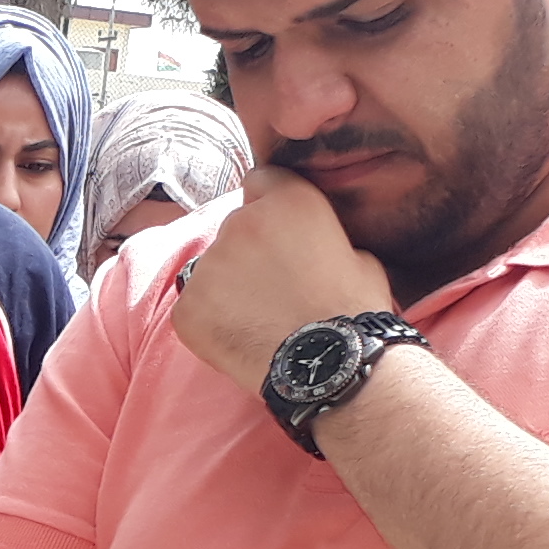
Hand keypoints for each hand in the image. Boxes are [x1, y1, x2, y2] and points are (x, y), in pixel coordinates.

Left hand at [167, 165, 392, 394]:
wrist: (331, 367)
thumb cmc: (354, 313)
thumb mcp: (360, 256)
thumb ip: (325, 238)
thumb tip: (315, 247)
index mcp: (288, 201)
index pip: (262, 181)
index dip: (271, 207)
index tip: (280, 232)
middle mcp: (240, 222)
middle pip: (235, 227)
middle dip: (250, 251)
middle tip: (273, 287)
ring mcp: (209, 264)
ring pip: (212, 268)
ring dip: (229, 285)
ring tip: (258, 318)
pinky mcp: (188, 306)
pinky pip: (194, 307)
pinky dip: (210, 321)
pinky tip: (239, 338)